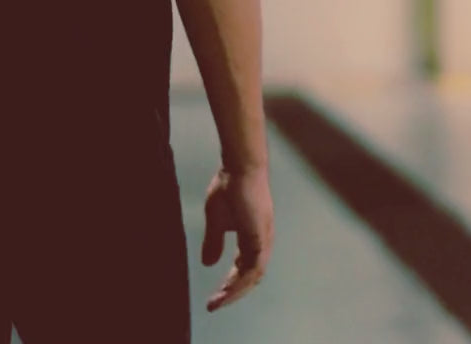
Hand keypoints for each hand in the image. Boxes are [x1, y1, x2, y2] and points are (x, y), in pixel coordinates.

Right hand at [201, 164, 273, 312]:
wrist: (239, 166)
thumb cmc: (229, 186)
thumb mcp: (215, 219)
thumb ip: (213, 241)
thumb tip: (207, 264)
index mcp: (251, 240)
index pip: (242, 270)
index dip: (229, 284)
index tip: (213, 298)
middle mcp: (261, 244)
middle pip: (250, 278)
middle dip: (232, 294)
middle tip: (213, 305)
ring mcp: (263, 241)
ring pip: (252, 277)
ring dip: (235, 291)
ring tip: (218, 300)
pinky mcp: (261, 237)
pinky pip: (254, 267)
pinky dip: (241, 280)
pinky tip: (228, 287)